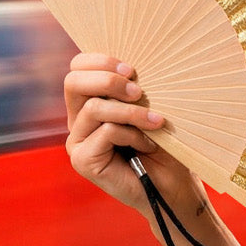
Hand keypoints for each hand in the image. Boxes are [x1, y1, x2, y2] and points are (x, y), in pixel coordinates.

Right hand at [64, 53, 197, 216]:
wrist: (173, 184)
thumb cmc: (165, 143)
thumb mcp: (150, 108)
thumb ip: (134, 88)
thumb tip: (133, 67)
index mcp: (90, 101)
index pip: (78, 67)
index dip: (100, 61)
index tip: (132, 68)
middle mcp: (78, 119)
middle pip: (73, 82)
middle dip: (109, 80)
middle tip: (139, 91)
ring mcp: (77, 140)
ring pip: (95, 108)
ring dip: (132, 113)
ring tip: (157, 123)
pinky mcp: (82, 159)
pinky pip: (106, 132)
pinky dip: (133, 135)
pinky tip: (148, 145)